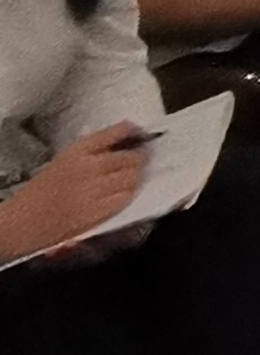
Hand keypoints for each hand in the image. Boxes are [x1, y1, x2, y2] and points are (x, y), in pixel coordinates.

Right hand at [0, 125, 149, 261]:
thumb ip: (92, 152)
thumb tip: (125, 140)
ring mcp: (94, 191)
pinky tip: (125, 192)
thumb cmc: (41, 191)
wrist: (22, 222)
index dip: (132, 132)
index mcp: (76, 151)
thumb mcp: (64, 161)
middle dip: (140, 157)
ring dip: (137, 175)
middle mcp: (88, 167)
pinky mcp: (96, 212)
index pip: (113, 134)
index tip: (141, 133)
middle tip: (143, 158)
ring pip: (131, 178)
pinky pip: (124, 199)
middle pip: (129, 157)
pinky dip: (129, 194)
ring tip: (135, 175)